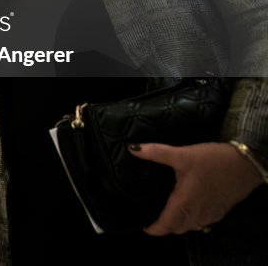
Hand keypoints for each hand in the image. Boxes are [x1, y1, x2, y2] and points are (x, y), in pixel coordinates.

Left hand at [131, 141, 262, 234]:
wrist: (246, 164)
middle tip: (153, 218)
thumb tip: (132, 148)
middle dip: (166, 227)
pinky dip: (193, 221)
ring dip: (180, 224)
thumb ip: (157, 153)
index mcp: (186, 202)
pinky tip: (189, 209)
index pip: (167, 224)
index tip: (144, 226)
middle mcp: (198, 213)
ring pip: (191, 227)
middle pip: (178, 228)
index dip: (155, 229)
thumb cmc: (213, 161)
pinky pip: (203, 222)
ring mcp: (211, 213)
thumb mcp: (183, 154)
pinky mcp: (221, 210)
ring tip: (168, 214)